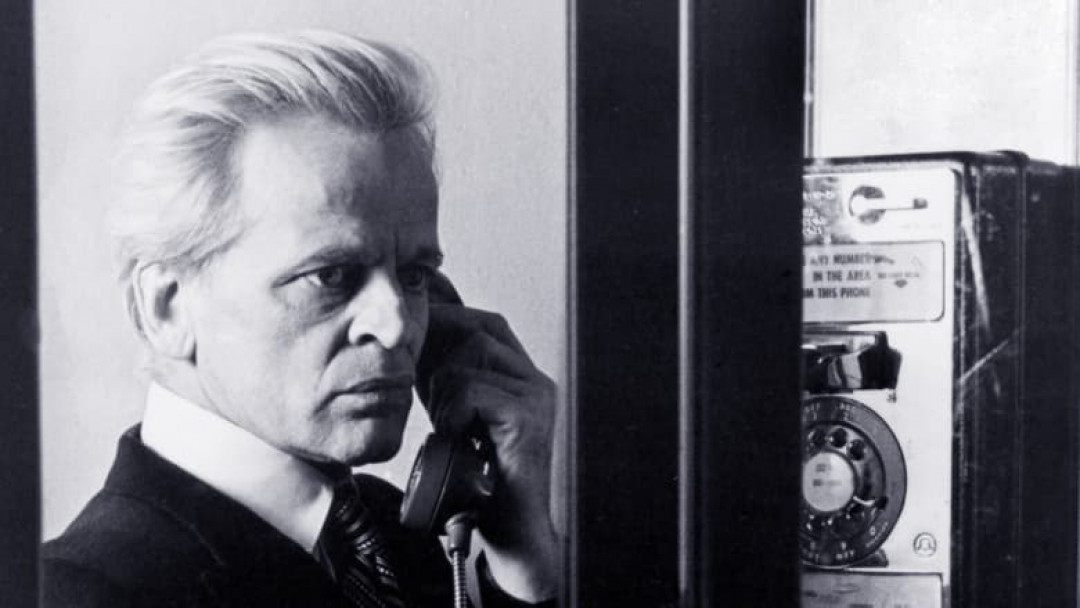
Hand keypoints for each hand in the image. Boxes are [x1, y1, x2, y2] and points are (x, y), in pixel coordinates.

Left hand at [422, 303, 558, 600]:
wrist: (506, 531)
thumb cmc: (477, 478)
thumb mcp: (454, 413)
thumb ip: (443, 378)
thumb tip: (413, 340)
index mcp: (522, 377)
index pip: (486, 323)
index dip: (450, 316)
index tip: (415, 324)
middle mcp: (535, 381)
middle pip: (480, 330)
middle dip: (440, 345)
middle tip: (420, 376)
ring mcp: (536, 397)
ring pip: (471, 360)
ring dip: (444, 390)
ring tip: (446, 423)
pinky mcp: (528, 419)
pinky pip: (473, 391)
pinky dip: (453, 411)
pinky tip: (455, 436)